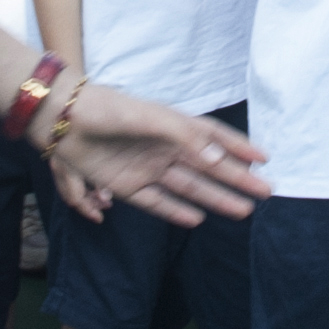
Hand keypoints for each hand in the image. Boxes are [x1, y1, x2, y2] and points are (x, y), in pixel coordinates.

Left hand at [41, 82, 270, 228]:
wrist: (64, 118)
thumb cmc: (110, 109)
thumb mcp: (152, 117)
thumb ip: (185, 137)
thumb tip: (219, 160)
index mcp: (173, 125)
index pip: (214, 137)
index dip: (238, 147)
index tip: (264, 159)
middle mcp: (164, 148)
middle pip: (208, 167)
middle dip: (236, 179)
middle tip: (265, 192)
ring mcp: (146, 168)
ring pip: (189, 187)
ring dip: (215, 198)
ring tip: (243, 211)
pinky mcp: (126, 186)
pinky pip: (157, 202)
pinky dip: (176, 211)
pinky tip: (197, 219)